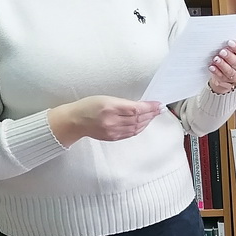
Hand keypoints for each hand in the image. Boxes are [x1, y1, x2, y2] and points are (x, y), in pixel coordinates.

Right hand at [48, 96, 162, 146]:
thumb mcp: (106, 98)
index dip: (150, 107)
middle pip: (138, 119)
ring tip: (154, 115)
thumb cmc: (89, 106)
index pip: (136, 109)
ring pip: (136, 127)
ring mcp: (112, 131)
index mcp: (110, 107)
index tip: (158, 104)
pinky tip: (144, 123)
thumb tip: (142, 106)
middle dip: (151, 114)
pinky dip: (140, 128)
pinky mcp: (113, 138)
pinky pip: (131, 134)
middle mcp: (111, 121)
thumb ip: (124, 103)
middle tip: (160, 109)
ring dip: (148, 121)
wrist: (75, 121)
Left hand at [208, 40, 235, 93]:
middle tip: (222, 51)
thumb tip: (224, 41)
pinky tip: (212, 67)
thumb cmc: (234, 56)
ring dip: (222, 65)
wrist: (231, 69)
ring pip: (229, 71)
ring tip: (216, 59)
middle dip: (229, 57)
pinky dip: (216, 71)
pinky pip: (221, 76)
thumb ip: (232, 47)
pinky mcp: (226, 80)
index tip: (230, 42)